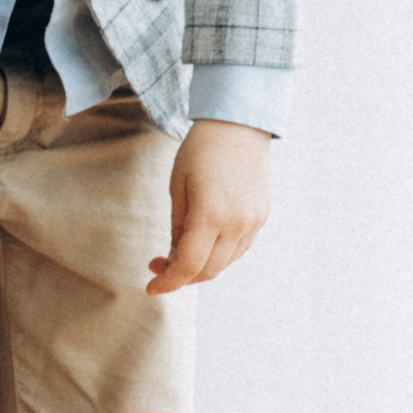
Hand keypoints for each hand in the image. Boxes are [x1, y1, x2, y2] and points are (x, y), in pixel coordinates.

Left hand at [148, 118, 270, 292]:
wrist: (238, 124)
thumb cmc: (201, 150)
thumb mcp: (178, 187)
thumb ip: (178, 227)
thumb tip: (175, 259)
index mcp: (211, 214)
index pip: (189, 265)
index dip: (168, 282)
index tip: (151, 287)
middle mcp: (237, 223)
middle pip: (207, 271)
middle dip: (180, 276)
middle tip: (158, 263)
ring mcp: (253, 222)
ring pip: (224, 263)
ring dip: (200, 267)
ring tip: (178, 250)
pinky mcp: (261, 217)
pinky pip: (238, 249)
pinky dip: (218, 254)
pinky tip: (203, 241)